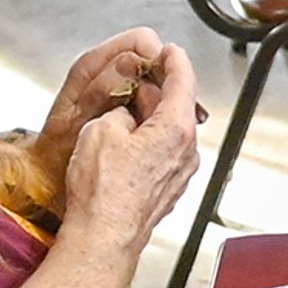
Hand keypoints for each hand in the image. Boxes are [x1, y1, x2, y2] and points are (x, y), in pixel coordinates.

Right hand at [60, 41, 201, 251]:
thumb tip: (124, 117)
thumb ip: (119, 112)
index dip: (174, 60)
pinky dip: (148, 142)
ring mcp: (180, 173)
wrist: (104, 237)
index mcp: (176, 129)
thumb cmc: (104, 192)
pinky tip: (124, 146)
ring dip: (150, 119)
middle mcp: (186, 152)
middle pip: (177, 107)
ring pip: (169, 132)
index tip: (170, 51)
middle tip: (137, 79)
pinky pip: (162, 155)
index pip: (183, 81)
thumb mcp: (101, 131)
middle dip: (157, 90)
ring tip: (123, 113)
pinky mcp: (168, 190)